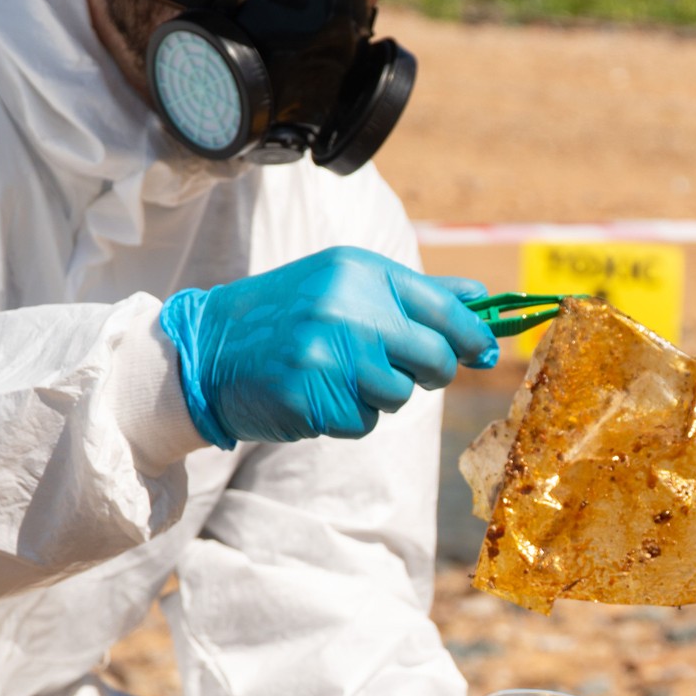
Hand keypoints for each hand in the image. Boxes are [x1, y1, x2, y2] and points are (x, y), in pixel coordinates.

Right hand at [160, 246, 499, 447]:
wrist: (210, 348)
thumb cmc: (290, 315)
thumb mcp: (346, 284)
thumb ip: (416, 294)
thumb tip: (483, 300)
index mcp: (360, 274)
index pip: (445, 310)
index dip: (474, 337)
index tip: (485, 351)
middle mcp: (347, 309)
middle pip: (434, 358)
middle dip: (431, 372)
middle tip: (402, 368)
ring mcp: (328, 355)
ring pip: (400, 395)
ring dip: (381, 395)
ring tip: (341, 374)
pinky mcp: (313, 398)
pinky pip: (364, 421)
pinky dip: (350, 415)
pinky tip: (318, 393)